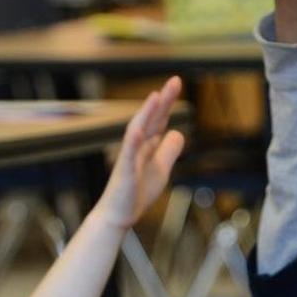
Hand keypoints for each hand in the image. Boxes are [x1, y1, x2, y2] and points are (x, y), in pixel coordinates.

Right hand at [96, 76, 184, 229]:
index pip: (158, 120)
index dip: (167, 103)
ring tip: (156, 97)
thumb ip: (168, 151)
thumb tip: (178, 131)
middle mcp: (136, 148)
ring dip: (146, 114)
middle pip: (150, 120)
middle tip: (175, 80)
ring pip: (136, 132)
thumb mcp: (160, 170)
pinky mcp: (124, 174)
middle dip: (162, 101)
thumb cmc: (135, 193)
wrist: (118, 216)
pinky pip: (127, 155)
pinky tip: (138, 129)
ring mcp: (129, 159)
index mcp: (146, 147)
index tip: (176, 83)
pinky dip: (132, 141)